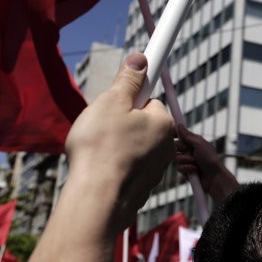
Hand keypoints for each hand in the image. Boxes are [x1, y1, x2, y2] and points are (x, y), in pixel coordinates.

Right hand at [65, 53, 174, 232]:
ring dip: (117, 146)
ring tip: (97, 153)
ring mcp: (155, 170)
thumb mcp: (111, 102)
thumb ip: (127, 80)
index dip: (130, 97)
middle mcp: (166, 146)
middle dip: (121, 124)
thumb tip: (141, 59)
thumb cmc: (101, 149)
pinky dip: (115, 168)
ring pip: (134, 147)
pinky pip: (128, 169)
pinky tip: (100, 172)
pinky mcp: (142, 189)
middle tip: (101, 129)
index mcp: (162, 122)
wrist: (95, 202)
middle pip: (141, 124)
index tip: (120, 98)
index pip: (149, 99)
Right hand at [175, 123, 238, 203]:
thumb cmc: (210, 159)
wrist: (214, 177)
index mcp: (194, 142)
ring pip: (177, 158)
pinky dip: (187, 169)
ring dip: (186, 160)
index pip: (181, 136)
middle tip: (188, 150)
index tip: (171, 134)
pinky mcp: (186, 171)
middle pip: (176, 147)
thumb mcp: (199, 144)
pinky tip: (195, 171)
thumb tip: (179, 124)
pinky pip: (179, 168)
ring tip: (195, 163)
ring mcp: (188, 161)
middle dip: (182, 149)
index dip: (175, 134)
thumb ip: (187, 135)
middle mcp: (190, 151)